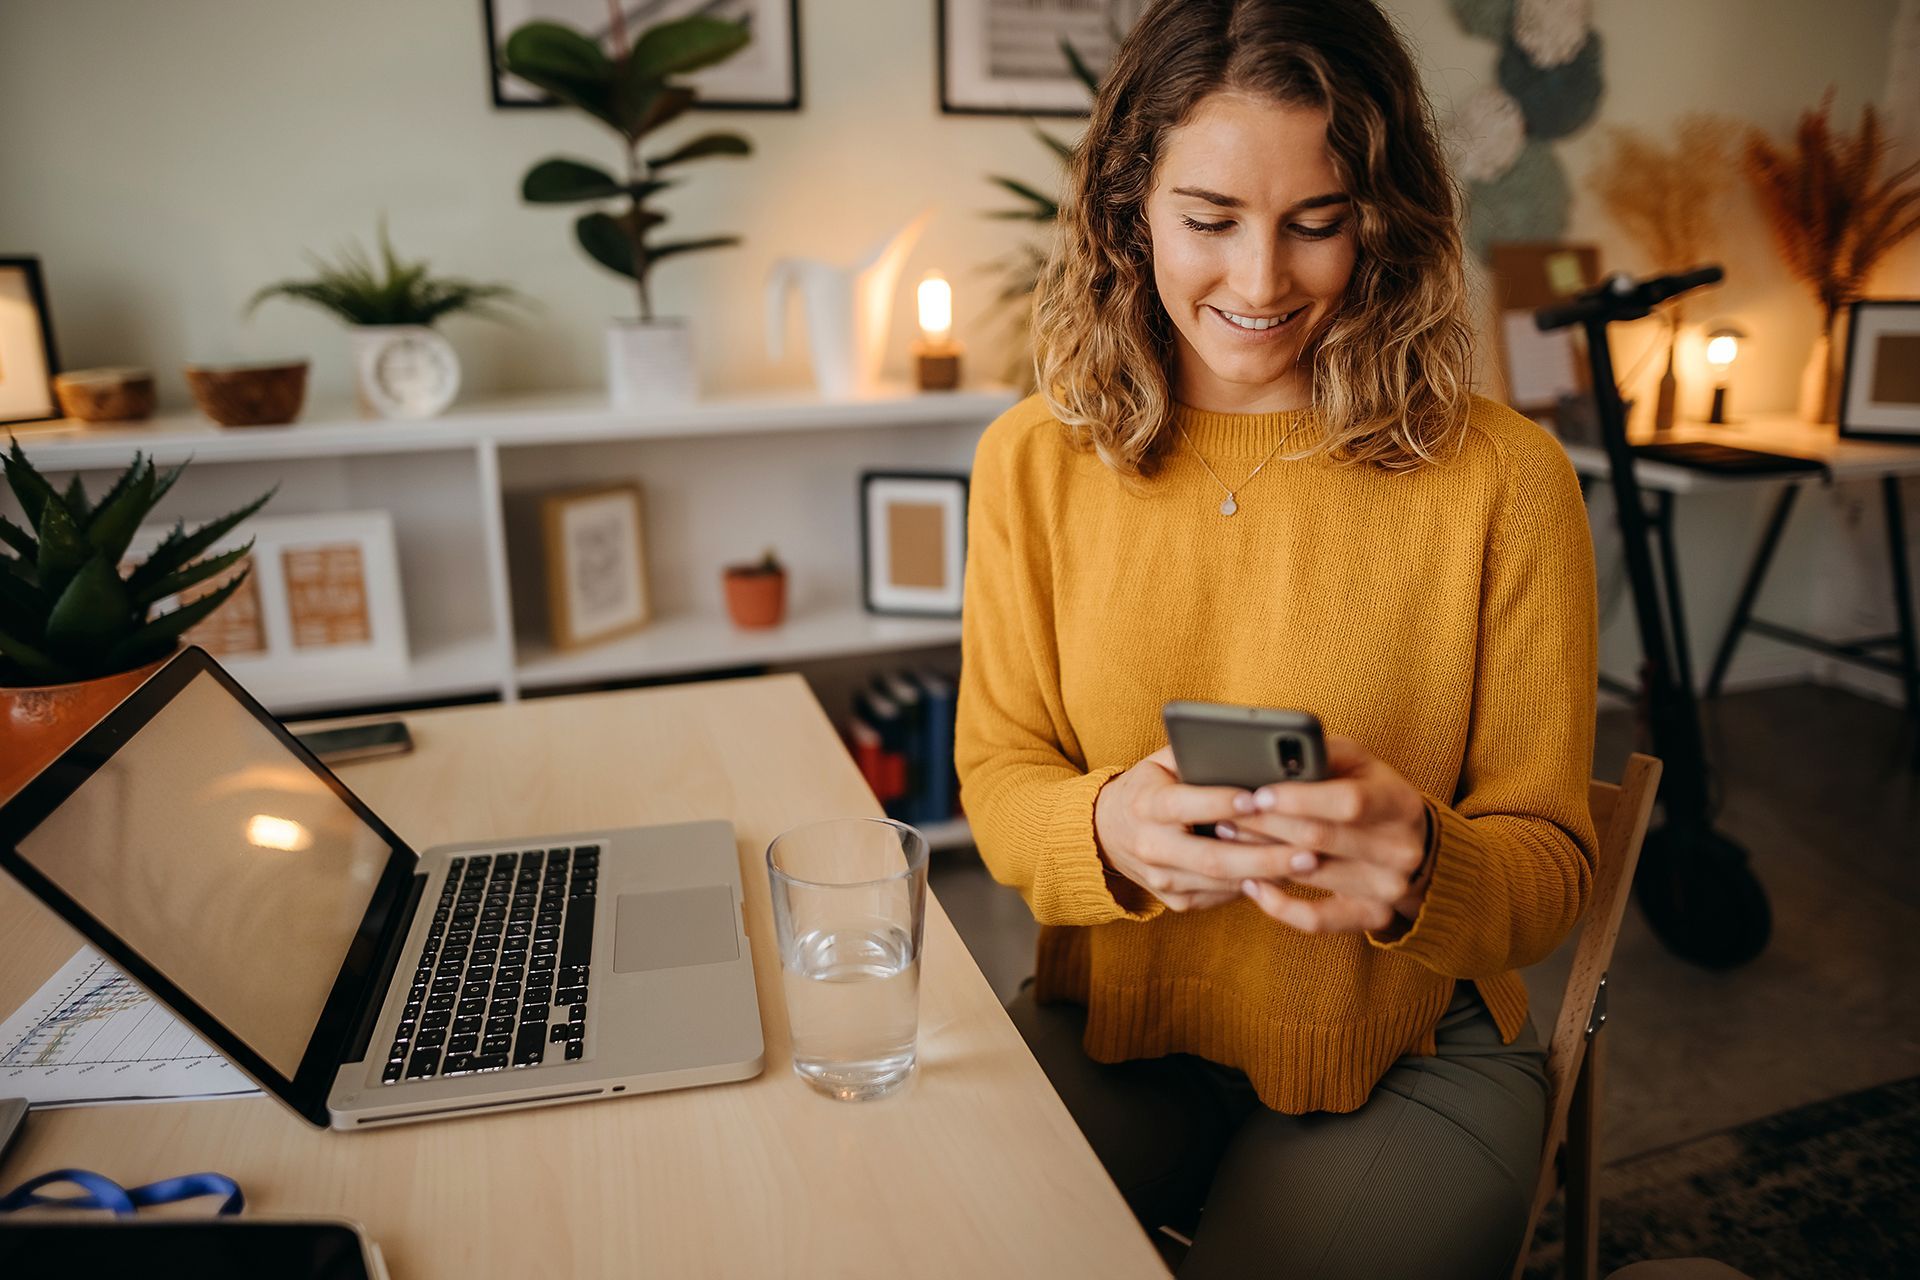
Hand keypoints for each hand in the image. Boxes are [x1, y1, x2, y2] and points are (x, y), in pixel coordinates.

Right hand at [1094, 746, 1318, 911]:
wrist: (1109, 832)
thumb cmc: (1151, 786)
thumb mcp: (1162, 762)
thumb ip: (1197, 755)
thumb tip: (1249, 747)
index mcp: (1146, 805)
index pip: (1184, 806)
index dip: (1221, 804)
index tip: (1258, 800)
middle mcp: (1150, 846)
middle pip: (1211, 858)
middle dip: (1263, 856)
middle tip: (1308, 851)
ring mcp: (1162, 880)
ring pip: (1221, 882)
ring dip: (1268, 875)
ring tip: (1309, 862)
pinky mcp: (1176, 900)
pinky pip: (1221, 895)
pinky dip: (1255, 886)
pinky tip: (1286, 875)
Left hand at [1221, 736, 1434, 935]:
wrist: (1414, 842)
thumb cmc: (1370, 790)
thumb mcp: (1357, 762)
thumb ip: (1320, 754)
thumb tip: (1272, 754)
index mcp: (1398, 803)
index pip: (1347, 802)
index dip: (1298, 799)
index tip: (1257, 795)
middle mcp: (1400, 850)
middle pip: (1320, 839)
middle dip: (1265, 825)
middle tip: (1228, 814)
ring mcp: (1387, 887)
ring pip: (1311, 875)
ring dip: (1260, 857)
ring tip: (1228, 838)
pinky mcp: (1372, 916)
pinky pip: (1318, 919)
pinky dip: (1280, 906)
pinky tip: (1253, 885)